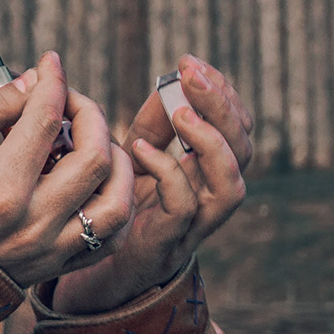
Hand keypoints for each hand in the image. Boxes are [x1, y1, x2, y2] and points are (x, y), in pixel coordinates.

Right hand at [0, 52, 137, 292]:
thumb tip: (32, 83)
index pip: (45, 121)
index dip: (52, 82)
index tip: (49, 63)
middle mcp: (32, 226)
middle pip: (95, 157)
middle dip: (88, 113)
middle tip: (67, 100)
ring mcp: (48, 251)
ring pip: (116, 203)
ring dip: (116, 163)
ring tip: (91, 140)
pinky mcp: (54, 266)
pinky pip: (110, 239)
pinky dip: (116, 204)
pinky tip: (99, 181)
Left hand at [44, 57, 252, 315]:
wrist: (90, 268)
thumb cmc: (117, 208)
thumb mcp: (136, 157)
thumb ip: (155, 124)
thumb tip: (170, 82)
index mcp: (208, 173)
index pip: (238, 130)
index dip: (222, 95)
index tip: (191, 64)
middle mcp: (210, 199)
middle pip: (244, 152)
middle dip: (222, 107)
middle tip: (190, 75)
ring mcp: (192, 225)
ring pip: (231, 187)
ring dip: (211, 143)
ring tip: (181, 113)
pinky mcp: (165, 243)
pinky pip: (183, 209)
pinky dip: (167, 173)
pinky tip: (140, 149)